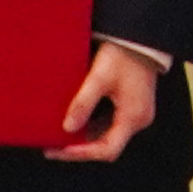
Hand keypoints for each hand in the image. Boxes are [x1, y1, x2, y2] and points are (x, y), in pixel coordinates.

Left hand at [47, 40, 167, 162]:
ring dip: (84, 139)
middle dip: (79, 148)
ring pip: (107, 136)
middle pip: (107, 146)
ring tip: (59, 137)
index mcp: (133, 117)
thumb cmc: (123, 55)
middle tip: (53, 147)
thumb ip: (83, 102)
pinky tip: (75, 122)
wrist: (139, 37)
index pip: (107, 149)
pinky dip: (91, 127)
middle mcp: (138, 120)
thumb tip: (67, 127)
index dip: (82, 153)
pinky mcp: (131, 106)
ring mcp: (136, 114)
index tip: (60, 150)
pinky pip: (109, 124)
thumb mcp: (99, 77)